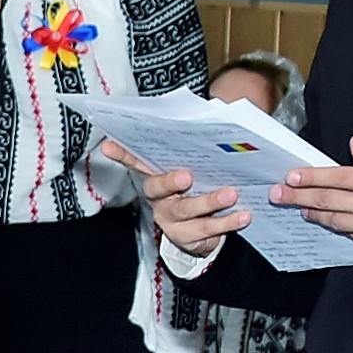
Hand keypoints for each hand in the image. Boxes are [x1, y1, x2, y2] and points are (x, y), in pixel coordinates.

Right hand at [103, 139, 247, 256]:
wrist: (205, 230)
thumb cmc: (201, 188)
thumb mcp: (199, 166)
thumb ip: (201, 148)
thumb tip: (216, 114)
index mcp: (157, 176)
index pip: (136, 161)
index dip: (122, 154)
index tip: (108, 145)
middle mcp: (159, 198)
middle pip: (158, 189)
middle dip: (171, 182)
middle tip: (187, 176)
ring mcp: (171, 219)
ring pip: (186, 211)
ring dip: (209, 202)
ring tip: (231, 194)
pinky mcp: (187, 237)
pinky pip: (207, 230)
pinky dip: (228, 222)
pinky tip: (244, 215)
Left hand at [271, 138, 352, 257]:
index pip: (338, 177)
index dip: (312, 177)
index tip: (291, 176)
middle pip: (327, 200)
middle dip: (298, 197)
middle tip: (277, 194)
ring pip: (332, 219)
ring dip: (311, 213)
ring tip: (297, 207)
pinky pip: (347, 233)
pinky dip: (333, 225)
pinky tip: (321, 220)